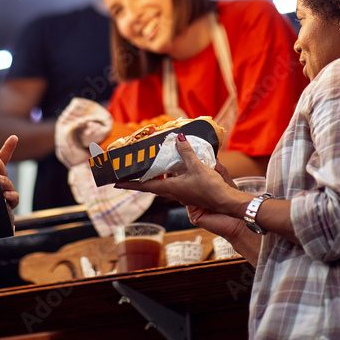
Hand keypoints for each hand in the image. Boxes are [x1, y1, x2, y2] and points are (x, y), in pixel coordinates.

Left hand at [0, 134, 19, 211]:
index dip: (8, 148)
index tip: (14, 138)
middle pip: (4, 170)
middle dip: (0, 166)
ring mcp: (0, 195)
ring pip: (8, 184)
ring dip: (5, 181)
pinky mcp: (3, 207)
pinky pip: (14, 200)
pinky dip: (12, 196)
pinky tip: (6, 195)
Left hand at [115, 135, 249, 219]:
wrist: (225, 202)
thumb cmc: (209, 188)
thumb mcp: (197, 167)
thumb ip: (186, 152)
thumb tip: (177, 138)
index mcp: (170, 188)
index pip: (144, 186)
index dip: (129, 184)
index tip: (115, 183)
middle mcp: (172, 192)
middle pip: (151, 185)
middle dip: (140, 179)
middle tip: (130, 171)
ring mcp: (181, 193)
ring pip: (163, 183)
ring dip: (156, 176)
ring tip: (151, 165)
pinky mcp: (189, 192)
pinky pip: (174, 182)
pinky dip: (170, 174)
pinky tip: (175, 166)